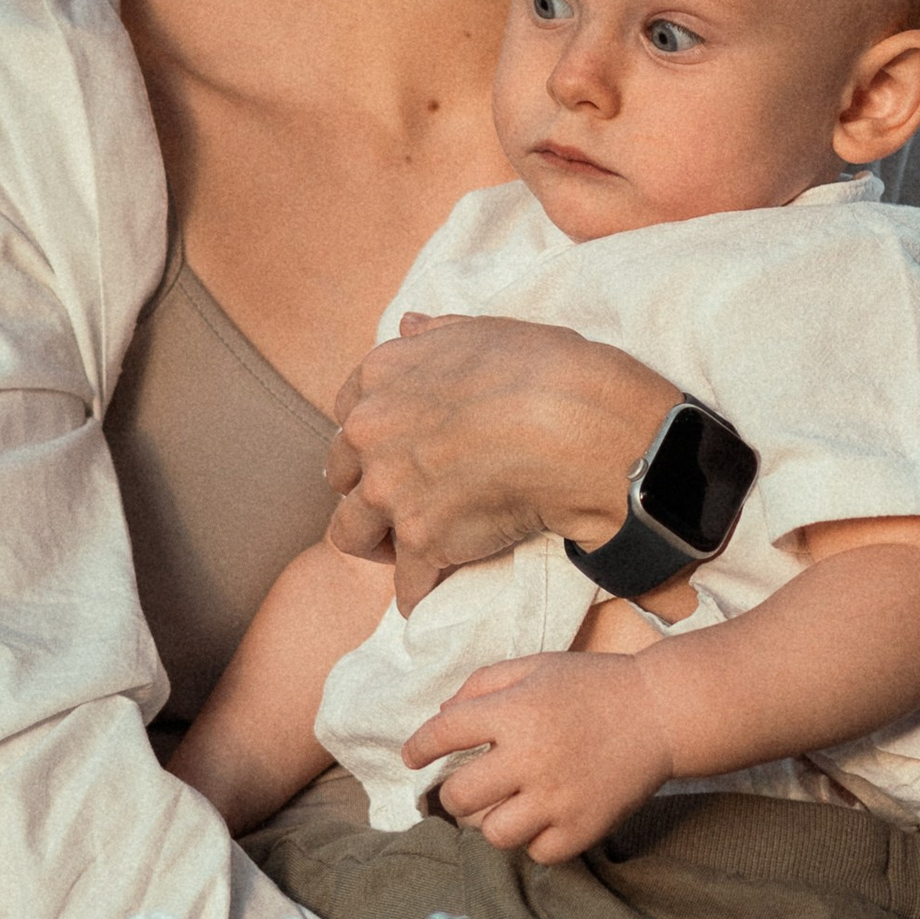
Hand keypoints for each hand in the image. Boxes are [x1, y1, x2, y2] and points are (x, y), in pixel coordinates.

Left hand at [324, 314, 677, 606]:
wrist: (575, 422)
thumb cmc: (545, 368)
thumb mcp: (486, 330)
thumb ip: (437, 334)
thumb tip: (409, 325)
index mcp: (382, 374)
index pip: (347, 416)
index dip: (375, 440)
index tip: (402, 451)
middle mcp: (370, 430)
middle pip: (343, 477)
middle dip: (370, 491)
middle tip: (412, 501)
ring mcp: (389, 489)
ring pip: (352, 535)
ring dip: (382, 546)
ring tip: (416, 553)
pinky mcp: (421, 540)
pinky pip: (407, 584)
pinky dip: (423, 593)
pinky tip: (441, 592)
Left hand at [404, 651, 672, 860]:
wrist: (660, 712)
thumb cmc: (594, 684)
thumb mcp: (537, 666)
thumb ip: (484, 684)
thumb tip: (442, 715)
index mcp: (516, 712)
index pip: (444, 734)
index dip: (419, 746)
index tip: (412, 757)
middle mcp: (530, 758)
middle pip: (459, 796)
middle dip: (453, 792)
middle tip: (467, 786)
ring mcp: (557, 799)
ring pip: (493, 833)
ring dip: (490, 820)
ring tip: (504, 805)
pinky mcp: (583, 828)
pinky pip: (537, 853)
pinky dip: (533, 840)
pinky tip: (541, 818)